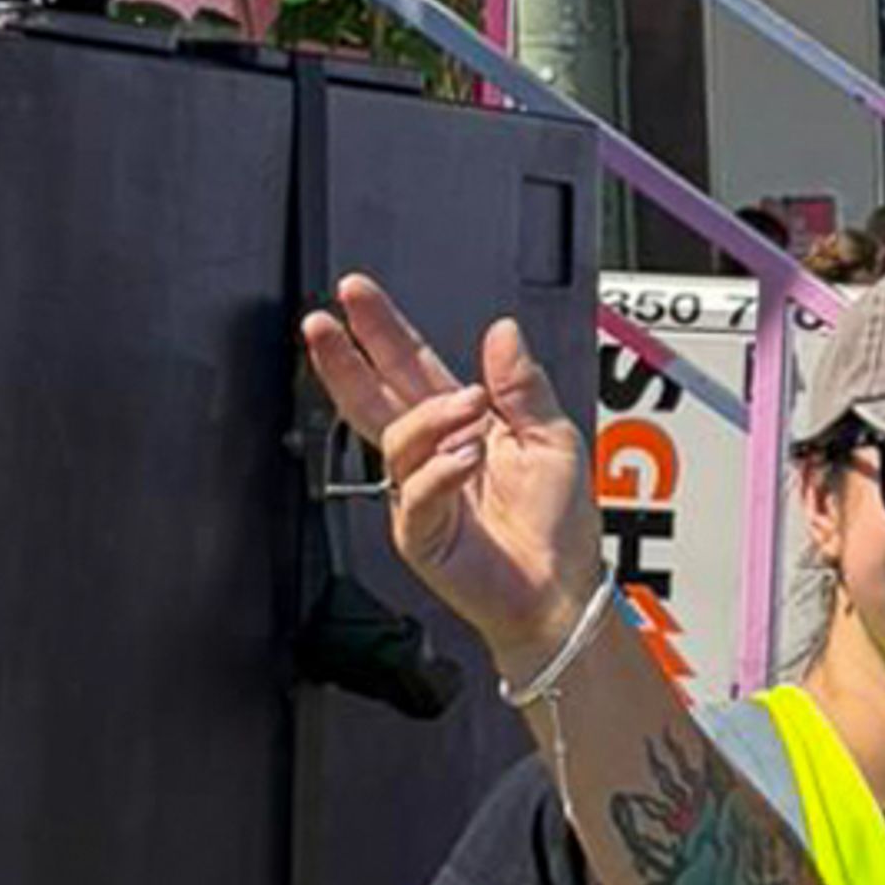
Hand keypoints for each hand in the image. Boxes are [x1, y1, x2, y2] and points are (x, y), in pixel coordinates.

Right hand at [303, 275, 604, 677]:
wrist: (560, 589)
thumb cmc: (558, 521)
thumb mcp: (553, 436)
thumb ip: (523, 385)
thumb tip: (501, 331)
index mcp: (463, 424)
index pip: (411, 367)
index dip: (383, 331)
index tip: (356, 295)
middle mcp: (433, 455)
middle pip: (375, 397)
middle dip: (346, 358)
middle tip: (323, 322)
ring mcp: (420, 493)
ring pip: (397, 439)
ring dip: (433, 416)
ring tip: (471, 411)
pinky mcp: (420, 533)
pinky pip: (417, 492)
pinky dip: (442, 471)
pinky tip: (468, 459)